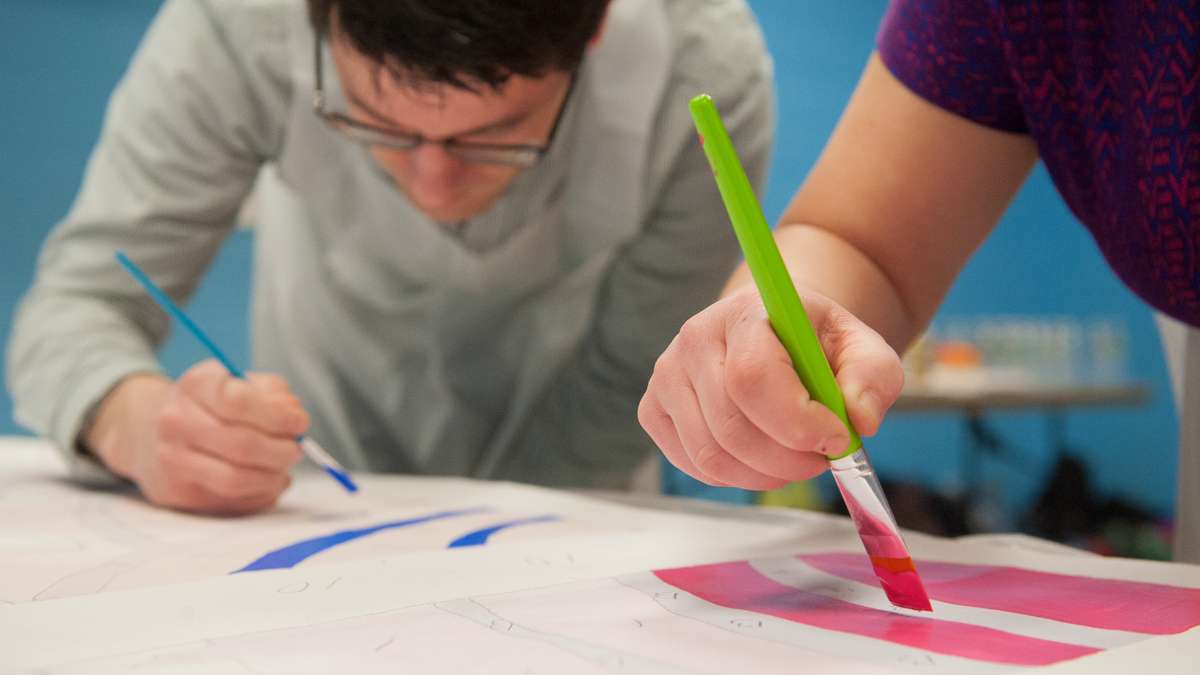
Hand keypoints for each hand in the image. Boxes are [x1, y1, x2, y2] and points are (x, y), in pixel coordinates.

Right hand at [84, 360, 308, 514]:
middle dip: (281, 451)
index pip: (239, 401)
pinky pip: (231, 502)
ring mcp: (173, 461)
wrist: (148, 432)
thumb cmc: (207, 405)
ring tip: (283, 468)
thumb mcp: (236, 382)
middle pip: (241, 445)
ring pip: (235, 480)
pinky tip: (266, 481)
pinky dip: (260, 495)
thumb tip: (294, 417)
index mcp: (196, 386)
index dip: (279, 416)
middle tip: (296, 450)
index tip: (300, 423)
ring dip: (272, 477)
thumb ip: (271, 392)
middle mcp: (176, 422)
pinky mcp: (178, 494)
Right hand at [638, 287, 903, 489]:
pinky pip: (694, 465)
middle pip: (731, 426)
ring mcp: (667, 375)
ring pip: (711, 455)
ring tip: (796, 457)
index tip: (836, 438)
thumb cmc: (817, 343)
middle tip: (823, 457)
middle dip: (789, 459)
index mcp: (745, 312)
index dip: (796, 421)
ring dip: (766, 474)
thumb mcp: (863, 348)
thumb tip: (857, 420)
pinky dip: (736, 476)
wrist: (774, 333)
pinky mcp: (653, 409)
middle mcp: (694, 339)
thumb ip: (872, 378)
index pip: (752, 376)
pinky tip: (761, 456)